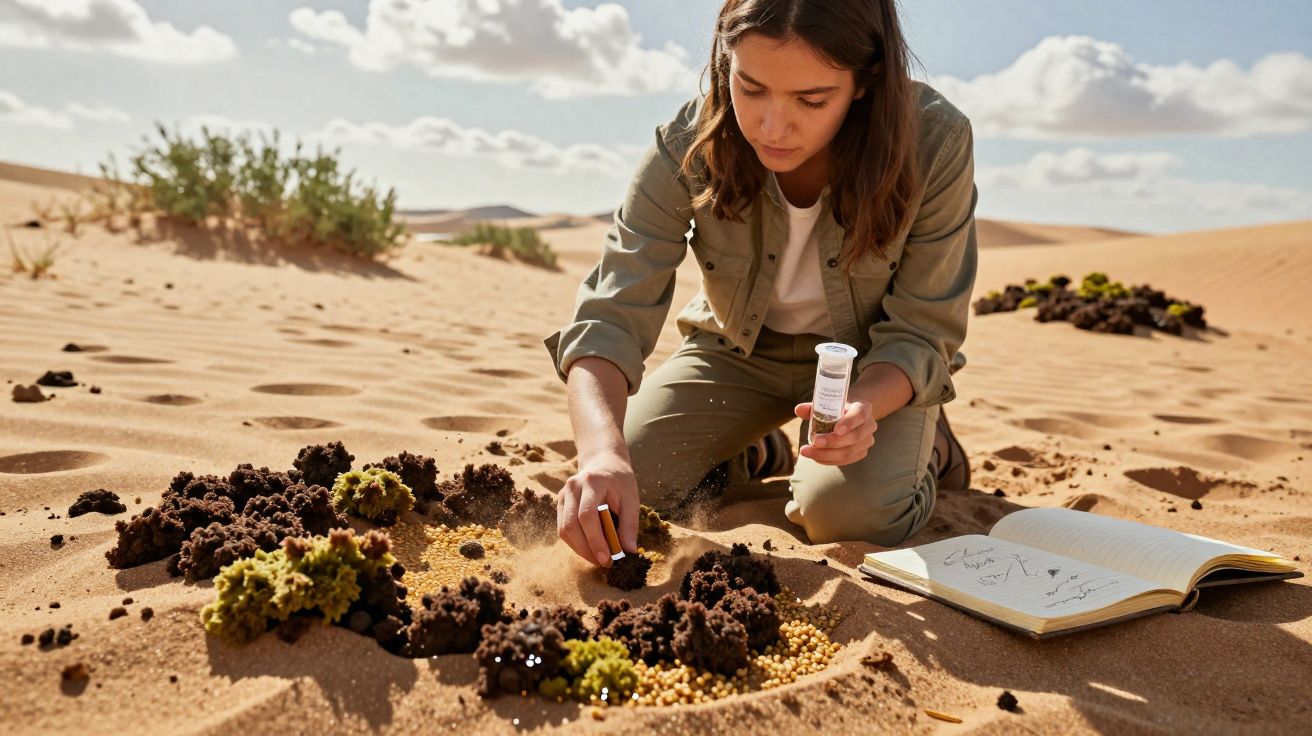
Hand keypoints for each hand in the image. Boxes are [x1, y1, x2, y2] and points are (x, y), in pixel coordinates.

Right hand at [557, 451, 639, 567]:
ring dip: (580, 549)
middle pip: (571, 525)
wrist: (604, 462)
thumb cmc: (620, 481)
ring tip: (598, 559)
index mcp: (592, 482)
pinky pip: (562, 528)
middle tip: (604, 563)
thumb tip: (629, 551)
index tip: (607, 558)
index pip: (587, 515)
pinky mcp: (560, 502)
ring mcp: (563, 494)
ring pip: (564, 529)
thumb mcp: (632, 498)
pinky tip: (589, 549)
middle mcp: (572, 486)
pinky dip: (575, 543)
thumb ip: (630, 524)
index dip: (595, 540)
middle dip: (587, 549)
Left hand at [795, 400, 876, 466]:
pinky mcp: (862, 452)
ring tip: (808, 452)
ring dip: (827, 454)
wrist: (853, 415)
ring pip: (849, 452)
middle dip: (833, 442)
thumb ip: (814, 407)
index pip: (859, 415)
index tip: (836, 430)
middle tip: (814, 442)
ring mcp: (867, 441)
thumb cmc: (838, 407)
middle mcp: (869, 425)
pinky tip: (816, 457)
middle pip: (854, 437)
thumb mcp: (828, 403)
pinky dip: (829, 460)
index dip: (848, 423)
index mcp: (863, 408)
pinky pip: (846, 460)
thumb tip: (798, 410)